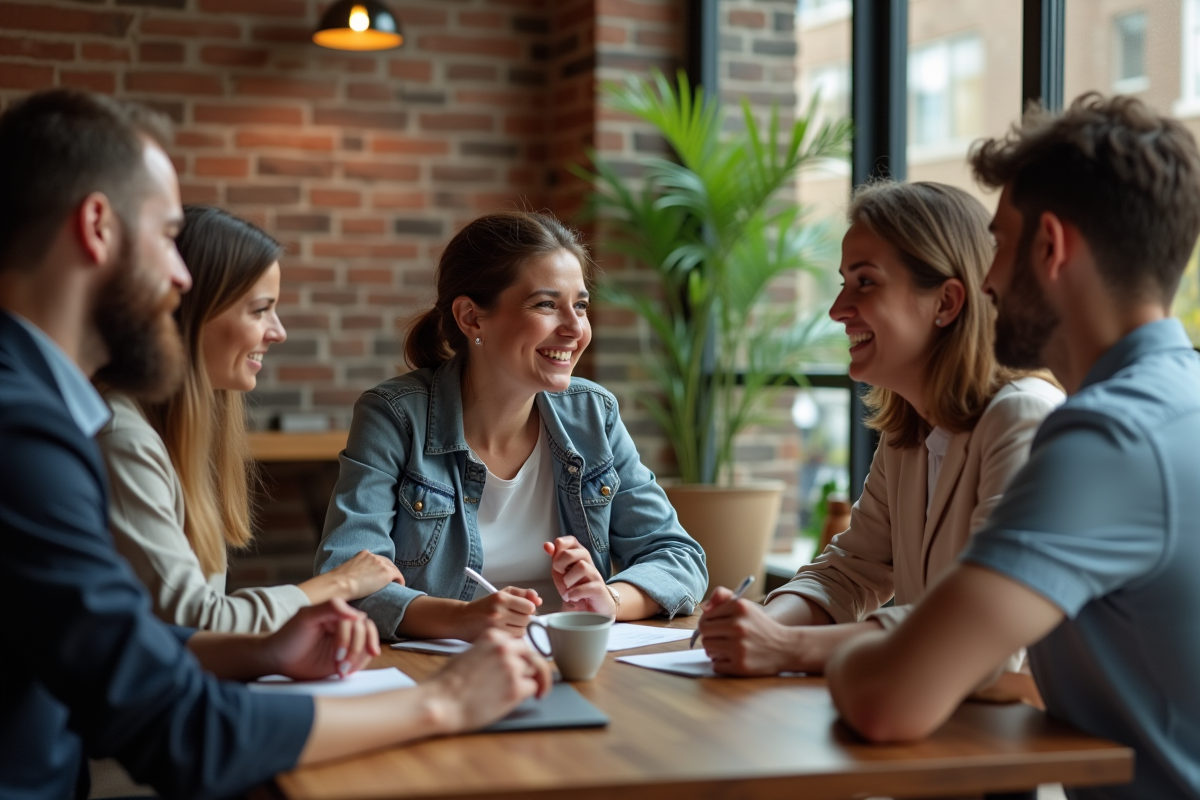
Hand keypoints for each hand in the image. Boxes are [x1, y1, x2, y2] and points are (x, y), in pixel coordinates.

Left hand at [263, 598, 380, 679]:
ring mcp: (346, 640)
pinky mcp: (346, 655)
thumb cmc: (289, 636)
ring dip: (359, 658)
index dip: (349, 638)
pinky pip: (364, 656)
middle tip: (340, 665)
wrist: (278, 659)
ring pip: (368, 643)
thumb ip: (330, 607)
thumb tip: (357, 614)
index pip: (356, 620)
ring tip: (343, 670)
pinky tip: (347, 671)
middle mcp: (344, 625)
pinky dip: (360, 664)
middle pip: (365, 631)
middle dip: (355, 649)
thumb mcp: (306, 616)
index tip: (338, 653)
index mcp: (336, 613)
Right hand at [304, 550, 403, 603]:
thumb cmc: (337, 582)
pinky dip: (400, 582)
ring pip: (393, 569)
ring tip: (394, 586)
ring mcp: (381, 564)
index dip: (380, 568)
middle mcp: (373, 556)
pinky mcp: (387, 573)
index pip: (377, 559)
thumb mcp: (346, 571)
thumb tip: (352, 581)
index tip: (380, 576)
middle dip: (389, 572)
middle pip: (387, 563)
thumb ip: (353, 571)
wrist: (339, 584)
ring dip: (394, 578)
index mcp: (363, 554)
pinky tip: (399, 588)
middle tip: (389, 582)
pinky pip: (398, 576)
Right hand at [425, 629, 551, 733]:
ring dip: (528, 681)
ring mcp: (512, 668)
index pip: (520, 643)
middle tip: (540, 681)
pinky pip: (531, 688)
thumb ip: (490, 652)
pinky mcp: (515, 689)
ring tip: (525, 692)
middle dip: (536, 669)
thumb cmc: (448, 682)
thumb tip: (506, 661)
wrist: (439, 702)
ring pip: (533, 672)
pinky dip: (527, 694)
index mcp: (493, 636)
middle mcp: (505, 649)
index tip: (526, 664)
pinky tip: (516, 699)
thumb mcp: (469, 654)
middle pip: (533, 656)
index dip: (523, 656)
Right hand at [459, 586, 541, 639]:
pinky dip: (512, 637)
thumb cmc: (484, 606)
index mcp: (501, 598)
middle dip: (523, 620)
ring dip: (519, 629)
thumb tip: (539, 600)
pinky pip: (514, 640)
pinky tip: (504, 633)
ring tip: (507, 625)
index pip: (529, 607)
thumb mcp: (502, 594)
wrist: (462, 619)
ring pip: (522, 631)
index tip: (521, 610)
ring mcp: (495, 626)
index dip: (528, 609)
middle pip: (527, 620)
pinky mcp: (493, 638)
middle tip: (513, 618)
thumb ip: (523, 594)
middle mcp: (498, 611)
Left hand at [543, 536, 614, 615]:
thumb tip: (547, 545)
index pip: (570, 540)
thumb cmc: (575, 586)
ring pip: (581, 567)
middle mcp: (588, 561)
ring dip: (568, 579)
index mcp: (578, 554)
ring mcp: (595, 574)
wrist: (590, 606)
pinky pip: (586, 587)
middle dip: (560, 564)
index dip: (560, 547)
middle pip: (572, 553)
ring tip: (568, 587)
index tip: (555, 560)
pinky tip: (572, 597)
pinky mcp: (599, 588)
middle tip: (561, 574)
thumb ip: (554, 557)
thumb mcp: (561, 571)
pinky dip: (574, 593)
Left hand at [698, 585, 799, 675]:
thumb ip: (722, 597)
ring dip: (714, 651)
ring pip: (708, 649)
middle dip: (710, 637)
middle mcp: (739, 625)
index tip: (716, 627)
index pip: (705, 617)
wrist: (786, 647)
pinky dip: (722, 664)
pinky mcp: (740, 665)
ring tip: (728, 648)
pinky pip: (716, 665)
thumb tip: (704, 608)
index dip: (708, 623)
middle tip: (721, 639)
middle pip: (704, 633)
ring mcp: (739, 647)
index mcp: (739, 607)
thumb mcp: (744, 605)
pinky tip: (734, 659)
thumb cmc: (760, 626)